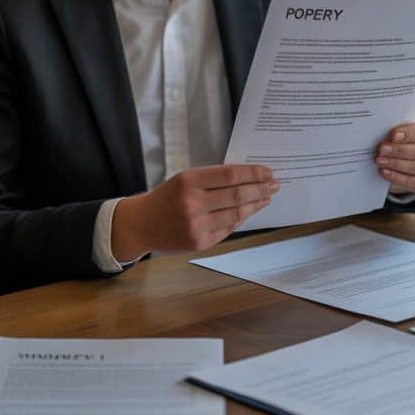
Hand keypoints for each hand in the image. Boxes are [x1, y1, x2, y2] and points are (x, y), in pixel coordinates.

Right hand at [111, 164, 278, 261]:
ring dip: (256, 205)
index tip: (268, 172)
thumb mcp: (183, 179)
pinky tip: (250, 212)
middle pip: (238, 195)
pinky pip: (228, 228)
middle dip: (261, 189)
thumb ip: (212, 179)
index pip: (230, 175)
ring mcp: (197, 225)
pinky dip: (241, 219)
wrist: (140, 225)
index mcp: (188, 182)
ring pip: (237, 214)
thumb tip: (248, 178)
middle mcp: (192, 204)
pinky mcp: (200, 242)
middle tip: (274, 185)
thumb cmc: (166, 198)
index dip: (253, 174)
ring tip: (266, 198)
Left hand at [375, 120, 414, 194]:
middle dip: (399, 150)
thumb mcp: (410, 131)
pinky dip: (396, 177)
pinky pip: (411, 182)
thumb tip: (384, 133)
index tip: (393, 135)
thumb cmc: (412, 140)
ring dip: (395, 163)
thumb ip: (402, 130)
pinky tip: (384, 172)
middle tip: (382, 149)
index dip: (408, 133)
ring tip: (379, 160)